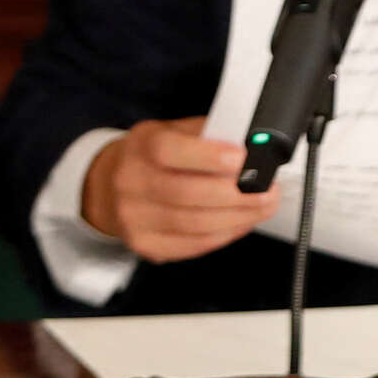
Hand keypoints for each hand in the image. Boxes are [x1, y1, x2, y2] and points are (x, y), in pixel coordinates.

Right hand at [85, 116, 288, 263]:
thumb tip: (250, 147)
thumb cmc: (152, 158)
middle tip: (267, 190)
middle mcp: (132, 181)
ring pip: (195, 225)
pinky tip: (240, 223)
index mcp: (142, 145)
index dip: (209, 157)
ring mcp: (135, 217)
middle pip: (187, 194)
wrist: (110, 187)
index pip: (169, 151)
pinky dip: (225, 235)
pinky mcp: (147, 245)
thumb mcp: (173, 132)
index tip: (242, 158)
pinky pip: (194, 245)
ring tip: (262, 207)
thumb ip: (207, 136)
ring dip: (238, 218)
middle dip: (236, 194)